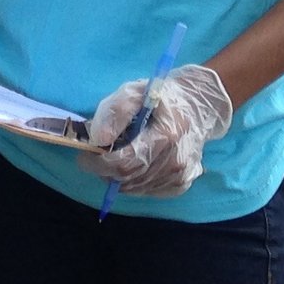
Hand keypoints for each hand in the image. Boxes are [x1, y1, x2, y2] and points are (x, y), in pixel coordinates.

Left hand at [77, 63, 234, 197]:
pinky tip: (137, 163)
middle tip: (97, 155)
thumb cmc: (161, 97)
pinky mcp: (182, 184)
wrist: (198, 106)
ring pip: (135, 188)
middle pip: (128, 179)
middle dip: (104, 170)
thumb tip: (98, 139)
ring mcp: (181, 176)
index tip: (85, 155)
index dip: (98, 163)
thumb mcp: (134, 92)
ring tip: (119, 154)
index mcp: (166, 135)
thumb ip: (115, 112)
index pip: (124, 162)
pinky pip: (147, 191)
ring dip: (118, 176)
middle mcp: (176, 161)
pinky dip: (134, 181)